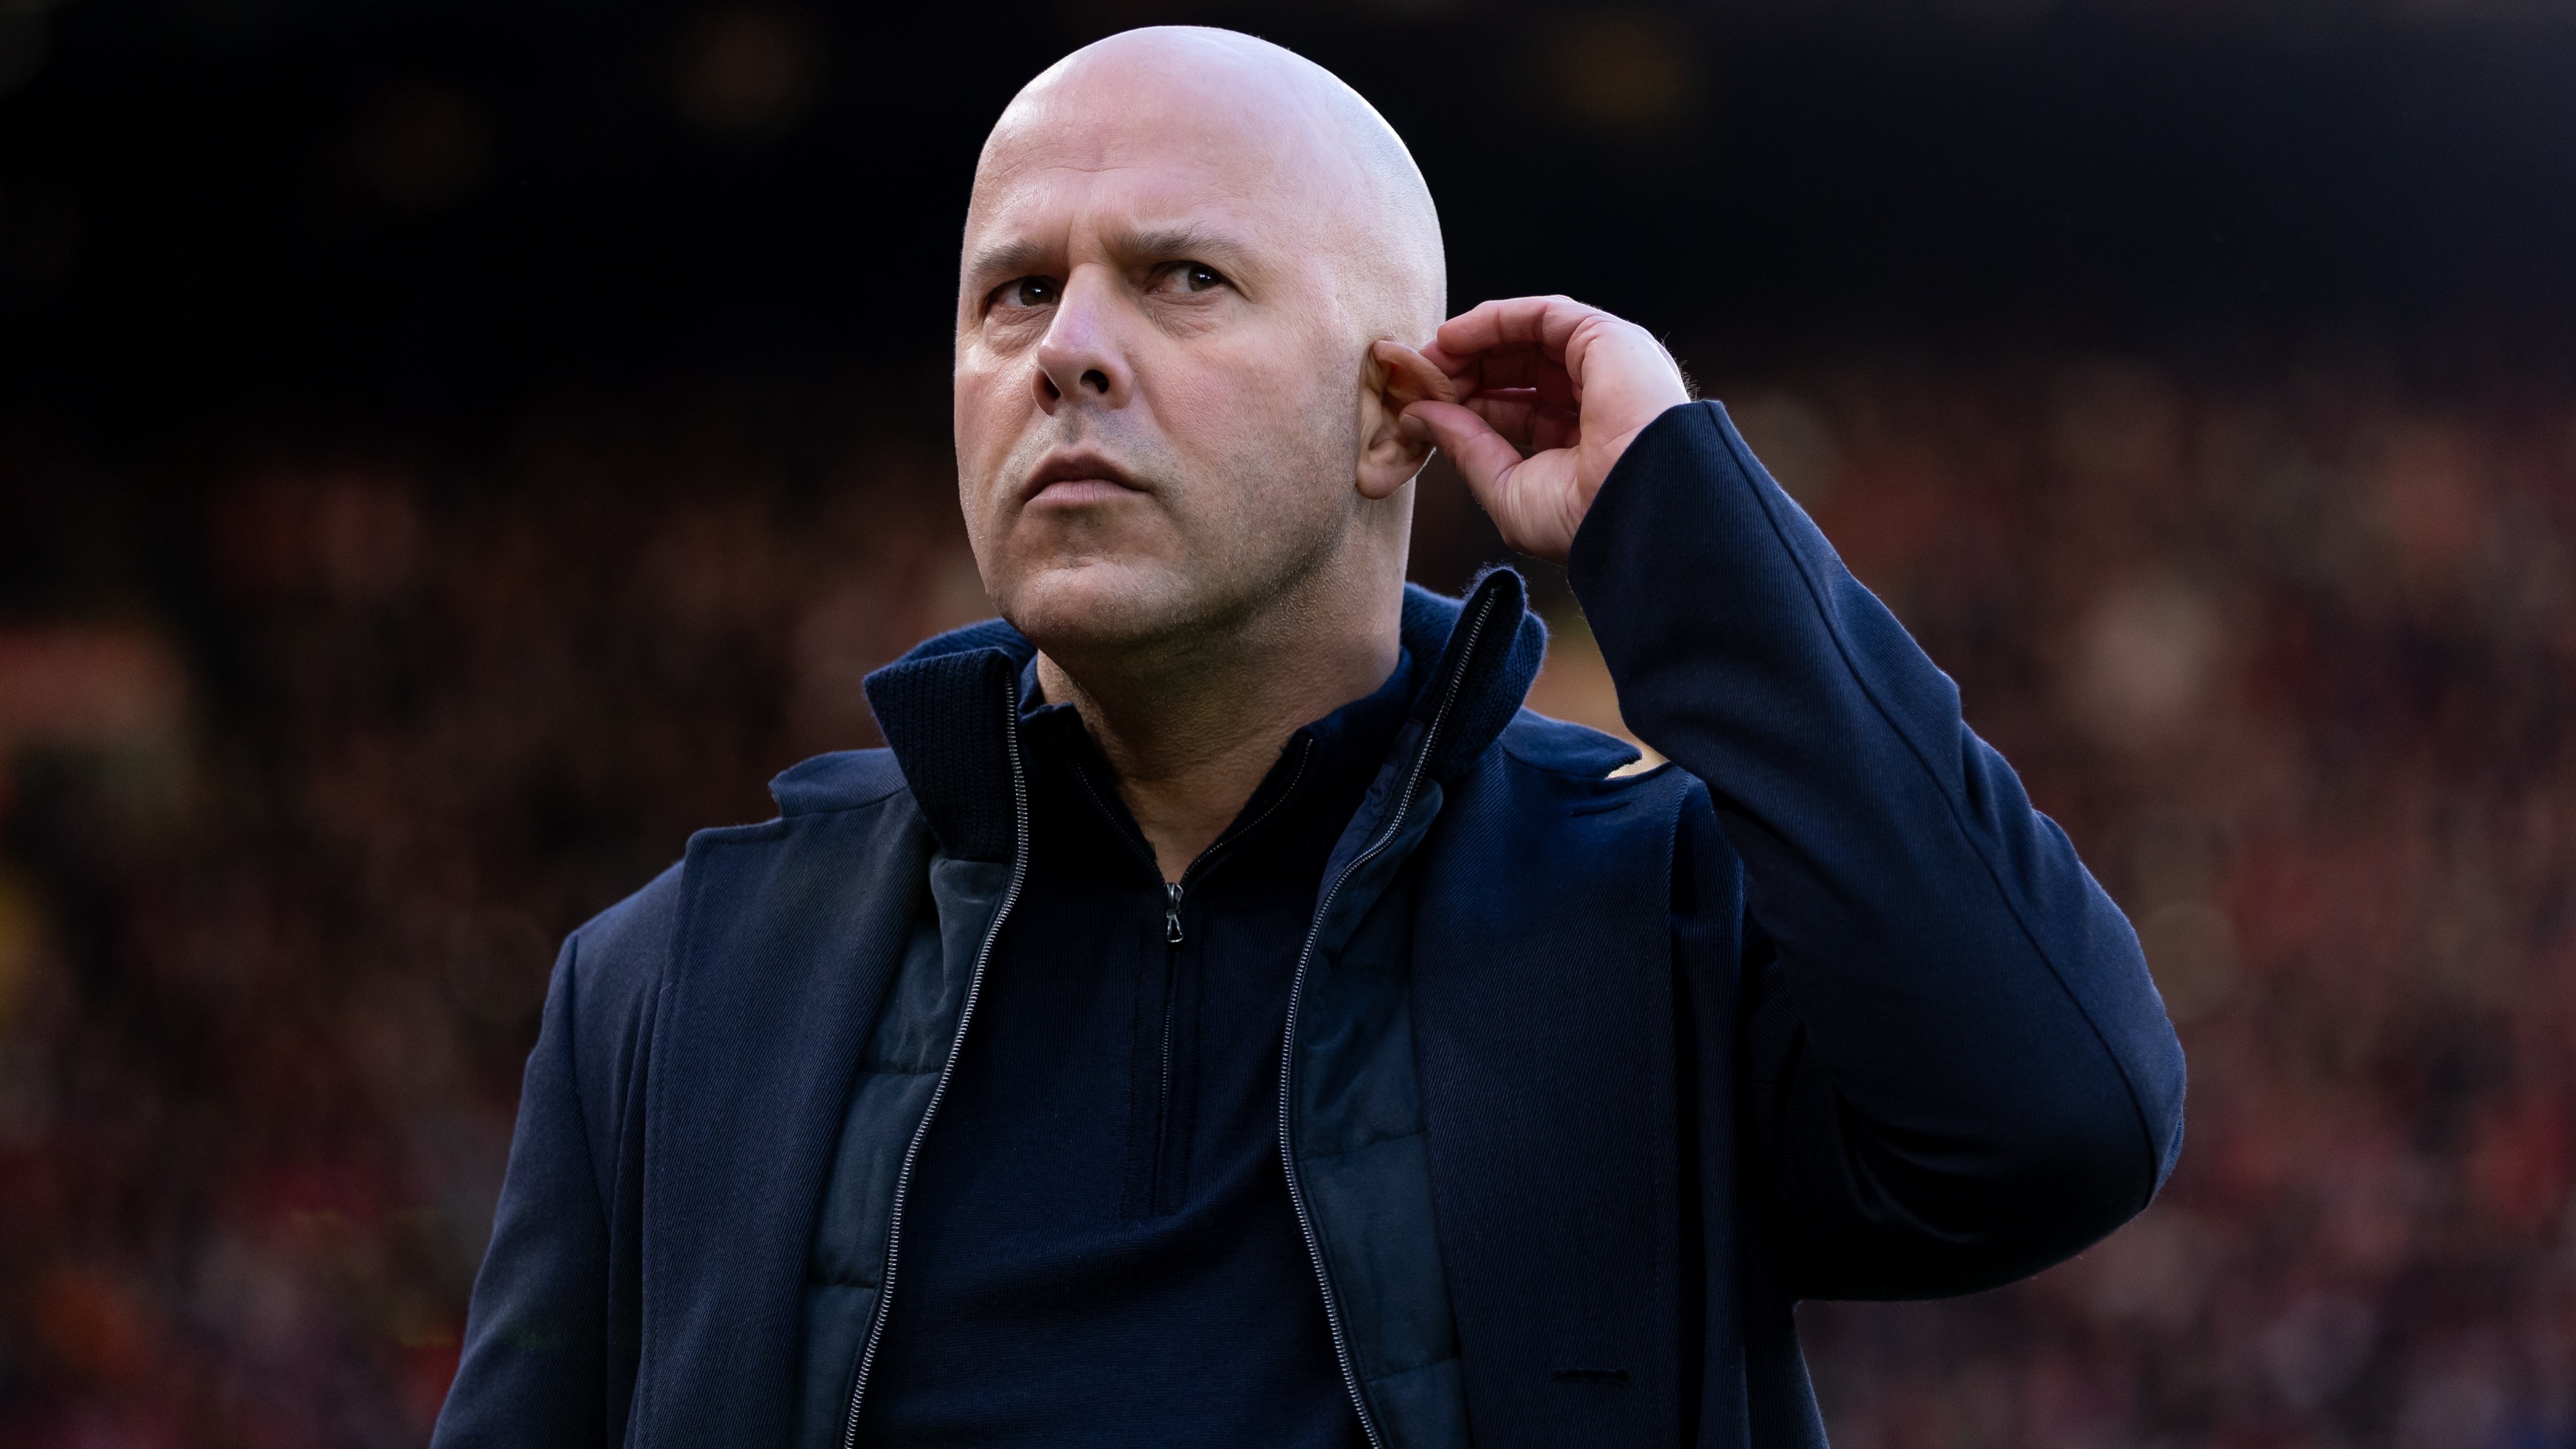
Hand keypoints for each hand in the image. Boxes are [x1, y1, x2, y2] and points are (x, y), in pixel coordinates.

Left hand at [1375, 296, 1690, 562]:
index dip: (1467, 405)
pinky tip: (1453, 336)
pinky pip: (1543, 315)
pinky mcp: (1609, 338)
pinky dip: (1495, 320)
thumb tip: (1418, 416)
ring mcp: (1607, 366)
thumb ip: (1466, 447)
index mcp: (1585, 443)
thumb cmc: (1582, 518)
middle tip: (1417, 377)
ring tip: (1428, 356)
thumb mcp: (1507, 488)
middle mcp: (1600, 400)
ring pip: (1529, 339)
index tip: (1419, 407)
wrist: (1638, 508)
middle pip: (1520, 369)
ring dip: (1473, 343)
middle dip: (1464, 371)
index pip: (1517, 411)